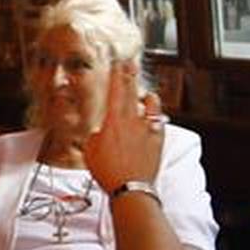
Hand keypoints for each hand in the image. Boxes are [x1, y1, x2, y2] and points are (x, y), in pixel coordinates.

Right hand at [83, 64, 165, 191]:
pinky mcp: (158, 140)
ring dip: (148, 98)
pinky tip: (155, 119)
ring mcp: (147, 129)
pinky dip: (156, 118)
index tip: (117, 63)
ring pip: (151, 105)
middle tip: (130, 64)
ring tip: (147, 95)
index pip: (115, 90)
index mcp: (113, 120)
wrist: (131, 187)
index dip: (116, 74)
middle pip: (132, 91)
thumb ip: (97, 137)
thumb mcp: (91, 152)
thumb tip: (102, 134)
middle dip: (130, 75)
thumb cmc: (108, 172)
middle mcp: (132, 120)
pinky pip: (159, 122)